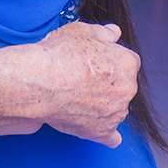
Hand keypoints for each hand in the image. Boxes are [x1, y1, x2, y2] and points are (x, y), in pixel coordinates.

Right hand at [0, 22, 138, 147]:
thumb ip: (103, 33)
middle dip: (108, 81)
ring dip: (105, 103)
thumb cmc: (59, 54)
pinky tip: (98, 126)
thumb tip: (114, 32)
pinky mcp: (102, 131)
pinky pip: (112, 137)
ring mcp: (116, 112)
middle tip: (83, 77)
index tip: (94, 61)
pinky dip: (106, 133)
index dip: (109, 59)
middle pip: (123, 85)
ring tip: (78, 96)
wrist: (40, 82)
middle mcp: (127, 89)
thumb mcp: (82, 31)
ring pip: (116, 108)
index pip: (126, 61)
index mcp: (127, 63)